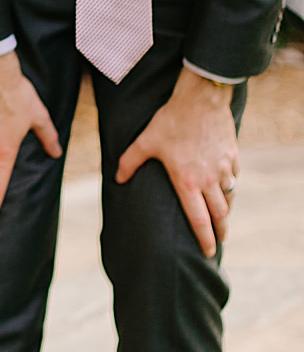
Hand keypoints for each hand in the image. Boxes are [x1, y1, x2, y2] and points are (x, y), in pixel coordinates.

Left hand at [115, 66, 238, 256]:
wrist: (200, 99)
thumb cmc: (171, 120)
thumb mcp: (145, 141)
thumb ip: (130, 162)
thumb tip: (117, 179)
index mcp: (187, 182)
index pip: (199, 220)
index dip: (204, 239)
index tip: (208, 252)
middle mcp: (209, 180)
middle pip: (220, 214)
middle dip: (220, 231)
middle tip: (219, 240)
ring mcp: (224, 168)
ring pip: (229, 196)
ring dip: (226, 209)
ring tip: (222, 216)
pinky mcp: (233, 156)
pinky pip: (234, 176)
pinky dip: (230, 184)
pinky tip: (225, 185)